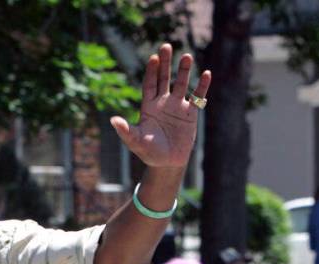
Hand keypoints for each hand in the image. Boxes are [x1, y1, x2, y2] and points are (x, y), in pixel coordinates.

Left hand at [110, 43, 210, 168]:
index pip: (149, 84)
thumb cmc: (148, 152)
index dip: (151, 71)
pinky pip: (198, 97)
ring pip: (181, 84)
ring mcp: (177, 106)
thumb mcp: (135, 141)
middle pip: (164, 79)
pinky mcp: (190, 114)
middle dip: (165, 63)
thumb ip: (125, 130)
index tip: (153, 57)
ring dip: (184, 71)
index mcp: (148, 107)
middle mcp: (163, 103)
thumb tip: (113, 120)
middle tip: (166, 46)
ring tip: (186, 56)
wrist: (166, 163)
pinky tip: (206, 74)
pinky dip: (202, 87)